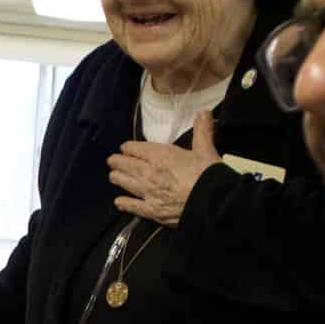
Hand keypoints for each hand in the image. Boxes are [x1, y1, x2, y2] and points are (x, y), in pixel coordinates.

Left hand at [107, 110, 220, 225]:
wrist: (212, 202)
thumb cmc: (208, 174)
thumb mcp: (206, 149)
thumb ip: (202, 131)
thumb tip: (205, 112)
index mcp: (160, 155)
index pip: (136, 149)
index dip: (128, 147)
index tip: (125, 147)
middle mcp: (149, 172)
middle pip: (126, 165)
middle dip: (118, 162)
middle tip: (112, 161)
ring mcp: (148, 192)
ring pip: (125, 183)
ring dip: (117, 178)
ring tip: (113, 176)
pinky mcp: (152, 211)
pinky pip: (133, 206)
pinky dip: (124, 203)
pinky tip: (118, 202)